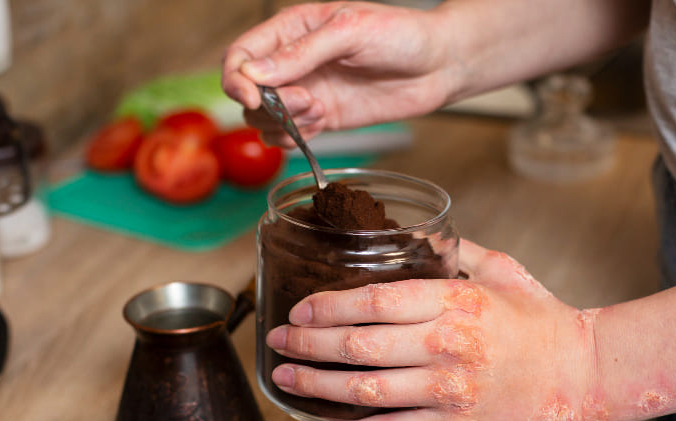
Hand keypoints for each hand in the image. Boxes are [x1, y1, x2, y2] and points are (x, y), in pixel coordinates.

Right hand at [221, 2, 455, 146]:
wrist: (438, 65)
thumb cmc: (400, 35)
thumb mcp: (349, 32)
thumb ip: (301, 53)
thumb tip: (255, 73)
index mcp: (291, 28)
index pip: (240, 54)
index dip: (237, 78)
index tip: (255, 96)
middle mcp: (293, 61)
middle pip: (247, 91)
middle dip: (266, 103)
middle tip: (305, 100)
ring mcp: (306, 91)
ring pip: (263, 119)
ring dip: (283, 122)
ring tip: (319, 109)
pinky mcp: (322, 118)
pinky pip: (288, 135)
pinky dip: (296, 137)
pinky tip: (322, 121)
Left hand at [265, 240, 606, 420]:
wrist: (579, 375)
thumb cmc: (541, 320)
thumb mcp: (502, 269)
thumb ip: (456, 250)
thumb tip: (416, 235)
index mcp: (455, 301)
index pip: (375, 302)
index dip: (327, 307)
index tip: (300, 310)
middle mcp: (445, 346)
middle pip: (358, 346)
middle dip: (306, 345)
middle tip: (276, 343)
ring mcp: (447, 391)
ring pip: (364, 391)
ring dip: (315, 386)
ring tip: (285, 379)